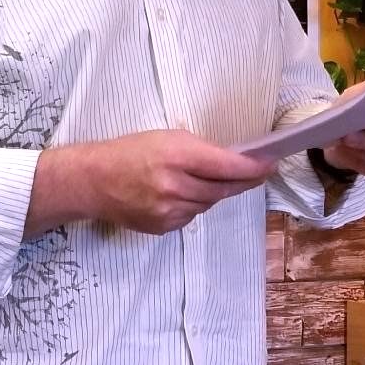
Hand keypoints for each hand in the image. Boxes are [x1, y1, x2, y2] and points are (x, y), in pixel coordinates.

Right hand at [29, 130, 272, 236]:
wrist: (94, 180)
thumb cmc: (130, 151)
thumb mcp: (167, 138)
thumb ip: (200, 150)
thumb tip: (233, 162)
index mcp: (176, 155)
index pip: (227, 165)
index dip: (252, 167)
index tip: (270, 165)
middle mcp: (175, 185)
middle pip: (222, 189)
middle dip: (240, 181)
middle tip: (255, 173)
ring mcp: (169, 210)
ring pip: (208, 204)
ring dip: (213, 193)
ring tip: (200, 179)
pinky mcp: (163, 227)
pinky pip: (191, 215)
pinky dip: (194, 204)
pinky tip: (179, 194)